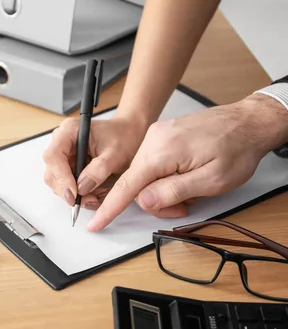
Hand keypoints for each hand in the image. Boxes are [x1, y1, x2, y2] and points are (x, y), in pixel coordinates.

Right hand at [42, 116, 146, 208]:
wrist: (127, 135)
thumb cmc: (122, 138)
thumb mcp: (115, 154)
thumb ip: (99, 170)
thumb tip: (82, 187)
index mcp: (69, 131)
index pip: (54, 156)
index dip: (61, 176)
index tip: (74, 193)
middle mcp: (61, 141)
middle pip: (52, 171)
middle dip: (68, 190)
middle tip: (87, 200)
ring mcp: (62, 154)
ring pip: (56, 181)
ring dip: (73, 193)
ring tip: (94, 196)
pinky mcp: (66, 165)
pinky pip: (64, 184)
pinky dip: (77, 192)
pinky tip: (92, 192)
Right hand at [86, 94, 287, 231]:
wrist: (248, 121)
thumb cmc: (237, 147)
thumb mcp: (212, 180)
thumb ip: (173, 191)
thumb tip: (144, 201)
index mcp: (161, 151)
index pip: (126, 186)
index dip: (110, 208)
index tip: (95, 223)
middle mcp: (153, 140)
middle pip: (137, 183)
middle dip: (156, 201)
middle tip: (183, 206)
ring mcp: (157, 136)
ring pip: (145, 175)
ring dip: (163, 189)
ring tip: (190, 190)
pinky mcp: (163, 136)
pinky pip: (153, 163)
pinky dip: (165, 176)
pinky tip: (185, 176)